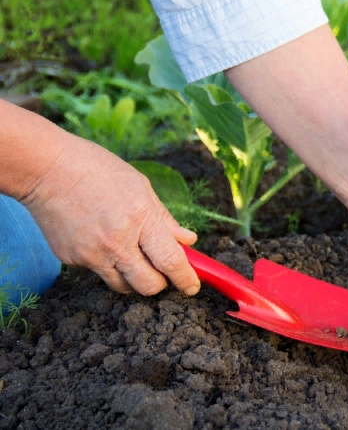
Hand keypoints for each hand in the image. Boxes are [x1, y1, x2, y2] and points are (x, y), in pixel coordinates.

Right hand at [20, 134, 200, 295]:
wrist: (46, 169)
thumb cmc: (98, 170)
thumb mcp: (142, 187)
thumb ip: (165, 219)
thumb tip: (188, 241)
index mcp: (141, 219)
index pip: (171, 262)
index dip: (186, 279)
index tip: (192, 287)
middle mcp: (118, 242)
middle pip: (149, 286)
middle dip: (161, 284)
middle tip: (162, 272)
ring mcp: (92, 254)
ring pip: (124, 286)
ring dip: (134, 278)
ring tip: (132, 255)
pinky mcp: (72, 260)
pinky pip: (99, 272)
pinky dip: (107, 263)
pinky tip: (100, 239)